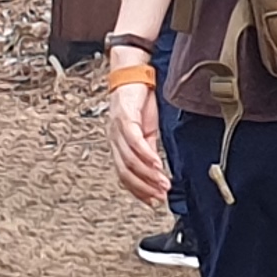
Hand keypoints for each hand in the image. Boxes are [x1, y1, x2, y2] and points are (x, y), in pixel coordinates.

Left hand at [107, 78, 169, 202]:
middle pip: (125, 172)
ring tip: (162, 184)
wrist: (133, 74)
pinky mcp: (125, 118)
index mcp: (118, 145)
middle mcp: (114, 140)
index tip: (153, 202)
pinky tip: (157, 164)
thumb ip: (148, 150)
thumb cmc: (138, 101)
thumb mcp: (146, 130)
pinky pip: (135, 142)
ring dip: (148, 175)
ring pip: (130, 160)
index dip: (138, 191)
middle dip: (144, 188)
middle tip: (159, 197)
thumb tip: (156, 169)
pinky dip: (146, 156)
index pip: (124, 175)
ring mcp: (117, 130)